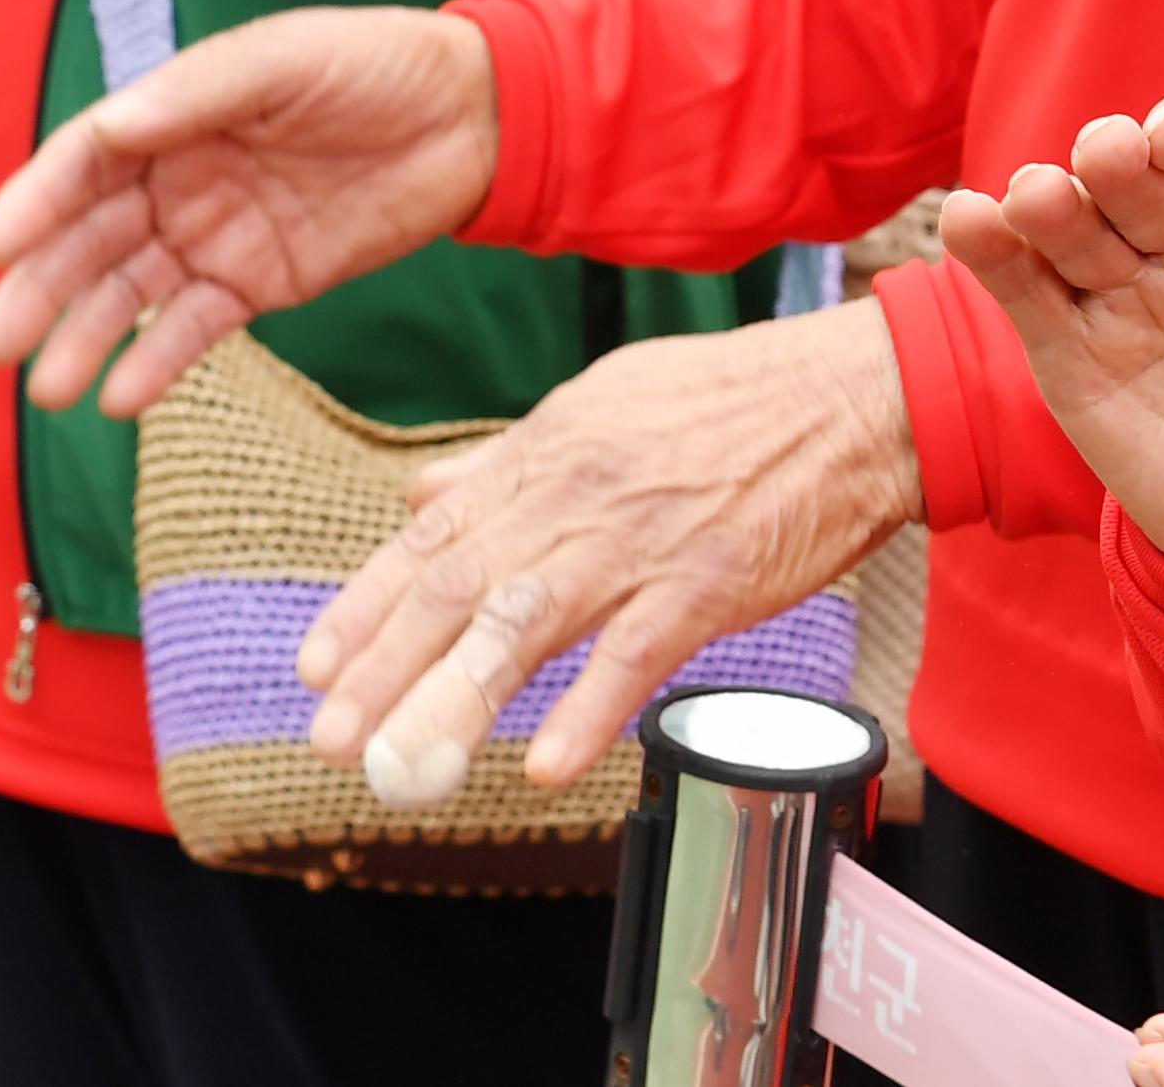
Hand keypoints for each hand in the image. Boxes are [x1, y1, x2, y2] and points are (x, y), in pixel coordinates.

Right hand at [0, 6, 500, 416]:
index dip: (36, 202)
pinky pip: (199, 328)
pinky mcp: (265, 282)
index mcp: (175, 113)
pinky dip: (158, 363)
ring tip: (47, 388)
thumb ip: (199, 93)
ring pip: (133, 294)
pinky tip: (119, 399)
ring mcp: (219, 234)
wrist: (473, 116)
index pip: (85, 162)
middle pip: (91, 238)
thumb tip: (115, 127)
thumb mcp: (284, 60)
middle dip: (39, 289)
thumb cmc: (373, 63)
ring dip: (86, 338)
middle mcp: (181, 177)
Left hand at [306, 298, 917, 796]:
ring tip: (405, 764)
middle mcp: (575, 495)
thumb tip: (422, 494)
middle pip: (459, 586)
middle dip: (385, 667)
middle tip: (331, 736)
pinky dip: (588, 708)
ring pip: (527, 623)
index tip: (315, 664)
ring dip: (457, 699)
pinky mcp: (708, 582)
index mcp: (544, 452)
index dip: (367, 603)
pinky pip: (635, 653)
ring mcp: (639, 541)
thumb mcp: (599, 403)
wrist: (848, 399)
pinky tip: (545, 764)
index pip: (431, 534)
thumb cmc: (729, 400)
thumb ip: (506, 461)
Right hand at [940, 99, 1163, 573]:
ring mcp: (1130, 294)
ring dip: (1051, 201)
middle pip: (1142, 180)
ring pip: (1077, 226)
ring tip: (1039, 197)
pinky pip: (1029, 293)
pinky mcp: (1077, 355)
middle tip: (1111, 156)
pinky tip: (971, 219)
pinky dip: (993, 252)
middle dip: (1121, 160)